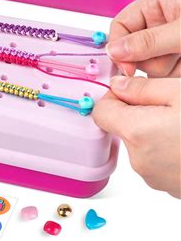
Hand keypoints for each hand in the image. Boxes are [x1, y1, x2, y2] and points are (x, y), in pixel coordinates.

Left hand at [93, 75, 180, 197]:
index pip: (101, 111)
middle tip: (169, 105)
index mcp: (138, 133)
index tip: (132, 90)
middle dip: (138, 112)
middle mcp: (141, 160)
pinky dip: (167, 148)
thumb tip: (117, 85)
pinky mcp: (171, 187)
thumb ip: (142, 88)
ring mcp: (156, 177)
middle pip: (121, 127)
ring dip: (154, 130)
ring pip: (140, 143)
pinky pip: (156, 160)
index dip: (114, 96)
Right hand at [106, 0, 180, 77]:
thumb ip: (149, 41)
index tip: (127, 69)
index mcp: (157, 3)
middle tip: (171, 60)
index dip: (119, 46)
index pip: (121, 24)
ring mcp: (170, 41)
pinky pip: (164, 74)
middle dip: (148, 61)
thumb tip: (113, 51)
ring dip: (165, 70)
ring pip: (148, 64)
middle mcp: (160, 21)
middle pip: (132, 48)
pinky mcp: (179, 57)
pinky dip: (174, 76)